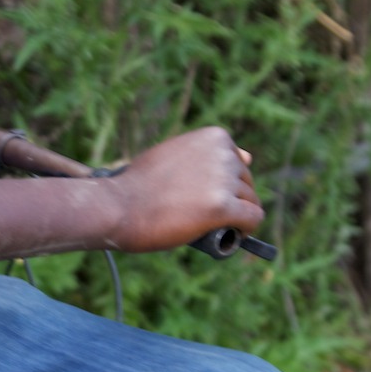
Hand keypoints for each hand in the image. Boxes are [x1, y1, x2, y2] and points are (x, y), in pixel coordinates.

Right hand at [105, 127, 263, 253]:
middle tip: (204, 214)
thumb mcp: (175, 154)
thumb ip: (207, 154)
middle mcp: (223, 154)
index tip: (205, 195)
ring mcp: (223, 180)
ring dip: (236, 216)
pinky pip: (252, 219)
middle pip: (246, 182)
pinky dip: (247, 229)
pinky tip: (235, 234)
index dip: (224, 183)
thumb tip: (249, 156)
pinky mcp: (222, 207)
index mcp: (213, 137)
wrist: (118, 206)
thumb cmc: (140, 184)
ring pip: (250, 202)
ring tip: (210, 226)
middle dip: (232, 199)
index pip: (238, 162)